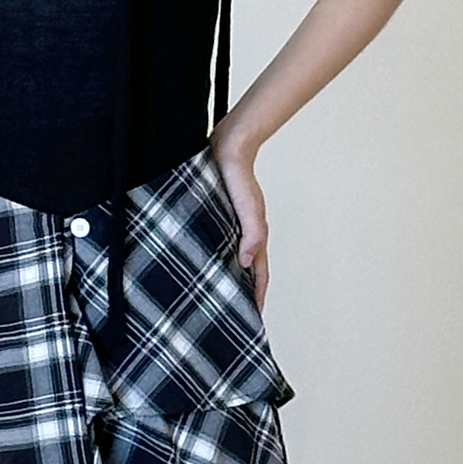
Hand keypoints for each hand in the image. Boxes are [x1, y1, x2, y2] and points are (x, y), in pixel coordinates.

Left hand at [210, 133, 267, 308]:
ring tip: (218, 297)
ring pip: (232, 259)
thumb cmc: (238, 175)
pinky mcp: (217, 217)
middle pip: (247, 270)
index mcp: (254, 235)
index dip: (257, 296)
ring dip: (229, 277)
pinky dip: (216, 258)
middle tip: (233, 315)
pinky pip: (218, 244)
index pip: (258, 274)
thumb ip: (251, 234)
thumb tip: (246, 263)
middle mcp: (244, 234)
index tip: (252, 317)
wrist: (227, 146)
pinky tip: (204, 265)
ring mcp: (232, 226)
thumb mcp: (247, 207)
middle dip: (244, 293)